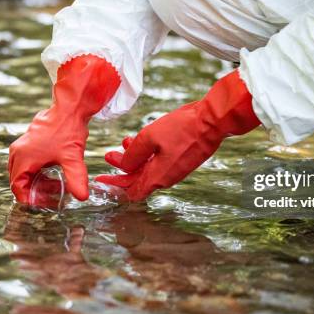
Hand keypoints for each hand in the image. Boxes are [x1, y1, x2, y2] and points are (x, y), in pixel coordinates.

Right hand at [9, 55, 119, 203]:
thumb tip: (82, 197)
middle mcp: (18, 152)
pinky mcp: (28, 142)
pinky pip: (27, 163)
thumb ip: (76, 178)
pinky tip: (54, 173)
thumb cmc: (68, 130)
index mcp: (23, 158)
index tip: (44, 203)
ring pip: (23, 172)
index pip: (17, 187)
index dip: (30, 198)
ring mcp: (22, 146)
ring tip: (56, 186)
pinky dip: (37, 171)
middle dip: (34, 190)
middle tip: (53, 196)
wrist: (69, 108)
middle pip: (19, 180)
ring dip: (37, 181)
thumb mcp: (73, 157)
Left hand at [95, 70, 259, 200]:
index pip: (131, 191)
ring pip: (148, 169)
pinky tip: (142, 139)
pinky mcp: (183, 159)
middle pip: (138, 180)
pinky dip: (148, 154)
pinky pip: (160, 162)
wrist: (212, 121)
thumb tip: (122, 167)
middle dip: (122, 168)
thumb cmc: (182, 129)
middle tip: (109, 155)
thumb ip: (132, 155)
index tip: (102, 179)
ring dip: (135, 158)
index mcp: (157, 177)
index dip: (114, 186)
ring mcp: (176, 169)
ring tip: (125, 142)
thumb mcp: (149, 138)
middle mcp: (167, 177)